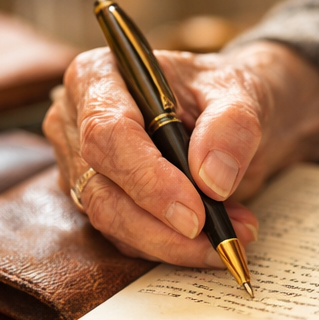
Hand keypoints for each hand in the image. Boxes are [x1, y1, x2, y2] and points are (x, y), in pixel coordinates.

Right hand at [43, 41, 318, 262]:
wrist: (231, 113)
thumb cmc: (225, 91)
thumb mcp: (241, 92)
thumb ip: (231, 125)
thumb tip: (212, 178)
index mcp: (101, 74)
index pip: (107, 132)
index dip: (147, 178)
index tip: (194, 212)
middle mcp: (77, 120)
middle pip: (102, 185)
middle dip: (161, 223)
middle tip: (217, 237)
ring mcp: (81, 163)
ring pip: (110, 219)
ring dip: (172, 241)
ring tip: (231, 235)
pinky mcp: (98, 198)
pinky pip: (125, 235)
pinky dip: (172, 245)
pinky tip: (215, 238)